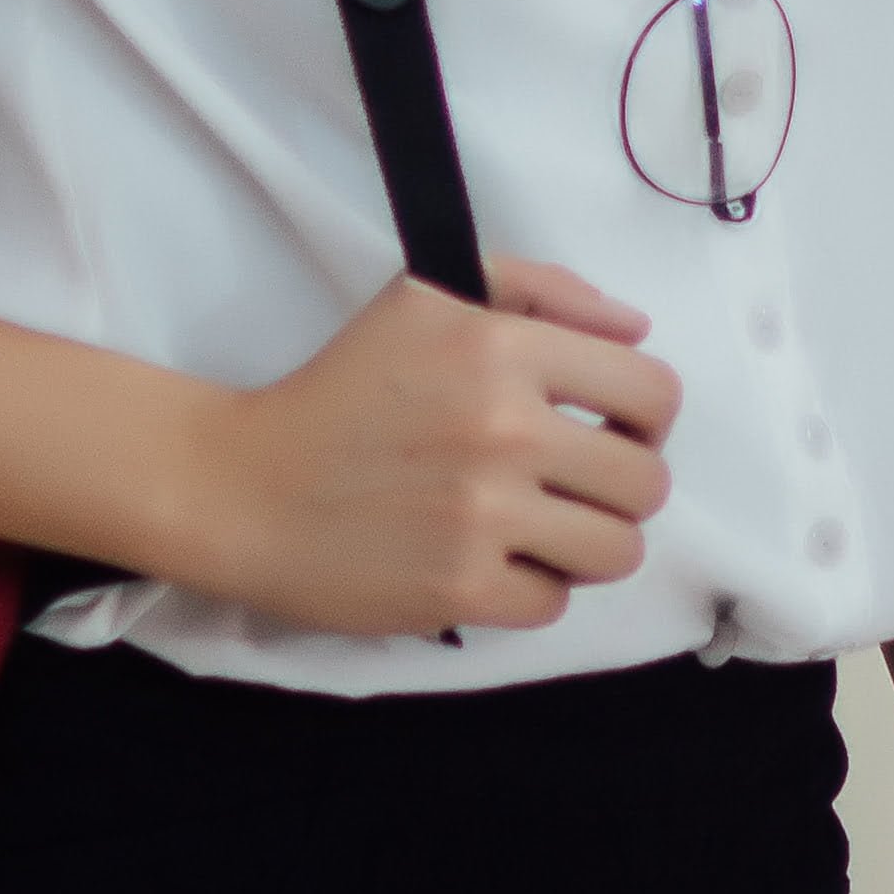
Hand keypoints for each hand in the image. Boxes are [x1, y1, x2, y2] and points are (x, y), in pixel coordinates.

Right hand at [164, 265, 676, 637]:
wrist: (241, 486)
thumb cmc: (341, 388)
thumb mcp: (427, 299)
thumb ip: (539, 290)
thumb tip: (635, 327)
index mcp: (503, 348)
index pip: (652, 391)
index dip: (647, 418)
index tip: (613, 431)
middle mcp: (503, 430)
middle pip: (646, 483)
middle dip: (622, 488)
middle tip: (574, 487)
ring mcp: (482, 516)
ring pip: (617, 551)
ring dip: (589, 544)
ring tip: (543, 529)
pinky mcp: (459, 590)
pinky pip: (554, 603)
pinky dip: (531, 589)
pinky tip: (492, 562)